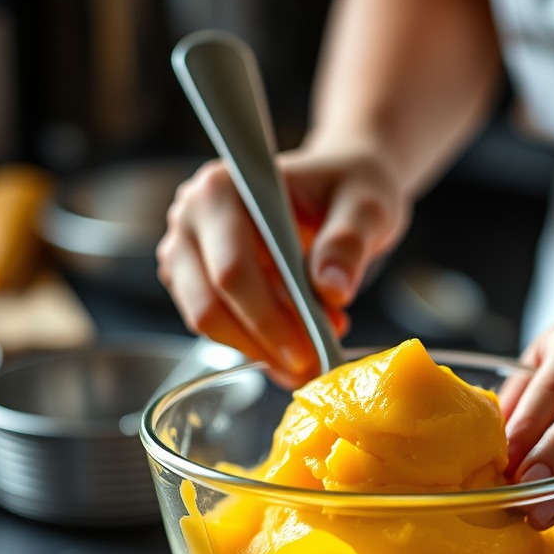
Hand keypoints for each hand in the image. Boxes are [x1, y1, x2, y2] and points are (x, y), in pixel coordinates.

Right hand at [156, 141, 409, 386]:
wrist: (342, 192)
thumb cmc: (349, 190)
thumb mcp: (366, 207)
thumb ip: (348, 242)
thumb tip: (331, 290)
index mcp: (222, 190)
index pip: (232, 270)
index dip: (269, 319)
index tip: (311, 350)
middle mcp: (191, 217)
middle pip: (210, 304)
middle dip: (265, 342)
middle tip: (314, 364)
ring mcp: (187, 251)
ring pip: (209, 323)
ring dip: (262, 348)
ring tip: (314, 350)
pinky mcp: (196, 280)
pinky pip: (220, 326)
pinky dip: (259, 344)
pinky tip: (299, 342)